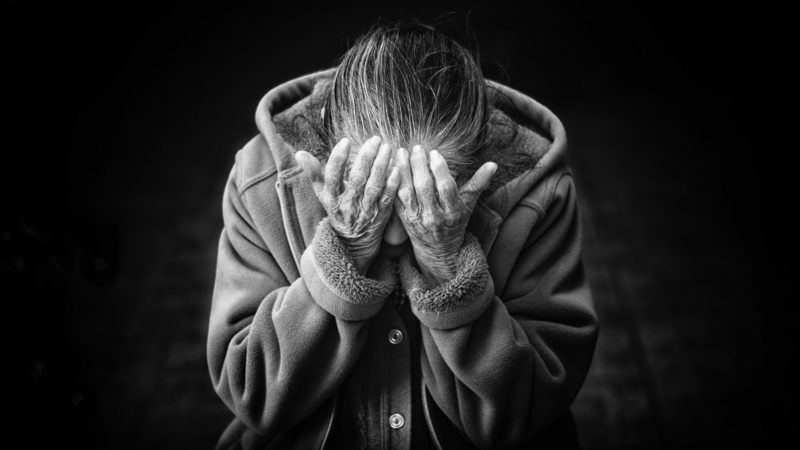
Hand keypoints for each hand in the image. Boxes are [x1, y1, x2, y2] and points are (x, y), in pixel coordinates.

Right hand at [295, 136, 399, 274]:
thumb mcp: (323, 194)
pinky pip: (387, 198)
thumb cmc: (337, 210)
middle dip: (366, 157)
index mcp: (331, 198)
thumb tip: (299, 153)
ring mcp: (365, 211)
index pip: (332, 176)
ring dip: (382, 166)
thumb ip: (314, 173)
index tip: (345, 141)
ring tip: (387, 147)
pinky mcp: (381, 215)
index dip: (338, 159)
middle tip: (375, 139)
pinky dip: (392, 183)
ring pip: (374, 186)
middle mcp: (347, 205)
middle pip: (357, 178)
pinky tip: (397, 168)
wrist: (353, 242)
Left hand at [394, 145, 496, 285]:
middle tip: (417, 148)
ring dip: (403, 171)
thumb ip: (479, 183)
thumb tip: (493, 164)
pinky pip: (396, 199)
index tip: (434, 153)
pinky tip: (391, 167)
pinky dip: (392, 183)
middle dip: (419, 166)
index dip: (440, 169)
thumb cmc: (455, 223)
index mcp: (452, 212)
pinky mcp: (403, 219)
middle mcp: (434, 216)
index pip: (446, 188)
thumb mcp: (469, 205)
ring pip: (407, 192)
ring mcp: (417, 218)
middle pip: (425, 188)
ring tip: (401, 152)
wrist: (438, 250)